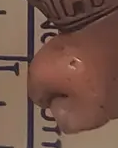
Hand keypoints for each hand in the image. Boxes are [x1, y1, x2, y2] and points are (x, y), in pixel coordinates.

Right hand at [28, 8, 117, 133]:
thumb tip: (58, 114)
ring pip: (64, 64)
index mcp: (38, 74)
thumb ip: (69, 119)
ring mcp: (58, 38)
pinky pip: (77, 52)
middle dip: (67, 87)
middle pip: (50, 79)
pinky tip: (103, 62)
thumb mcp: (89, 111)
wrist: (112, 31)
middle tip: (90, 94)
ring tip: (99, 77)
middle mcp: (41, 54)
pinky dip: (87, 58)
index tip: (76, 107)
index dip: (57, 106)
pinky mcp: (76, 27)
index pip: (38, 97)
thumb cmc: (99, 77)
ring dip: (77, 71)